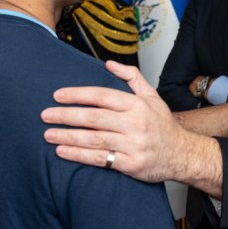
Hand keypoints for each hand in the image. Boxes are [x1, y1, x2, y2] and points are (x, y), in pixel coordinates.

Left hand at [41, 61, 215, 186]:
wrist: (182, 155)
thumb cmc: (163, 126)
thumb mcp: (152, 97)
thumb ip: (131, 78)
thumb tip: (109, 64)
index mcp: (137, 105)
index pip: (102, 96)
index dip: (78, 95)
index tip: (58, 96)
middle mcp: (134, 124)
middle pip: (94, 118)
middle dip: (66, 116)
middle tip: (45, 115)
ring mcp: (132, 145)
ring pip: (94, 139)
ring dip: (68, 136)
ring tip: (48, 134)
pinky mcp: (130, 164)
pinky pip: (100, 159)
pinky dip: (79, 155)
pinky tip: (63, 151)